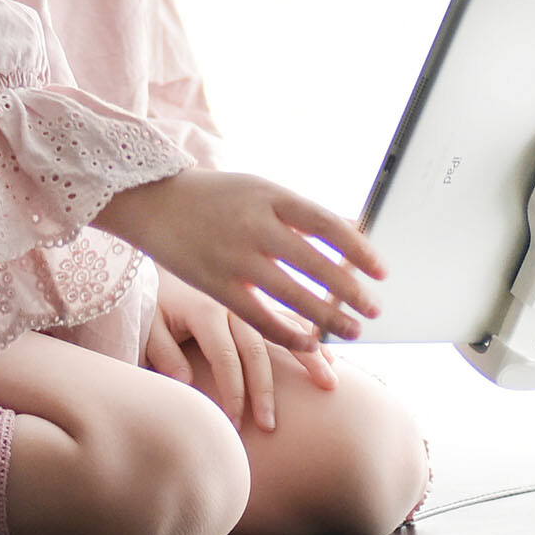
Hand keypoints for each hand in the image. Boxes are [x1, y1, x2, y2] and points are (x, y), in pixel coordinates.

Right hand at [95, 169, 384, 354]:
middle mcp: (254, 225)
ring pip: (292, 295)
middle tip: (374, 310)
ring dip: (327, 318)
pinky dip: (287, 333)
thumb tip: (355, 229)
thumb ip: (301, 214)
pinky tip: (308, 344)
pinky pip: (258, 317)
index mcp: (271, 196)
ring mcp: (233, 257)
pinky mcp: (214, 285)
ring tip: (352, 331)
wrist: (152, 200)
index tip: (382, 273)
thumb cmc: (217, 197)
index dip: (360, 251)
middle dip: (350, 291)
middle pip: (316, 264)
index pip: (327, 225)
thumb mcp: (260, 190)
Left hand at [147, 268, 337, 431]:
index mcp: (206, 309)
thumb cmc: (155, 300)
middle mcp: (235, 301)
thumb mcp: (148, 323)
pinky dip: (314, 335)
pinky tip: (331, 356)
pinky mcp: (263, 293)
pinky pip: (294, 315)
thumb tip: (185, 383)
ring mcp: (254, 295)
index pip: (224, 359)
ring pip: (288, 329)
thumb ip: (163, 352)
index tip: (234, 426)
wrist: (165, 253)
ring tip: (330, 385)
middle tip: (271, 425)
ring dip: (309, 358)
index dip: (231, 394)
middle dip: (265, 391)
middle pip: (258, 351)